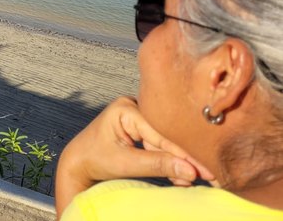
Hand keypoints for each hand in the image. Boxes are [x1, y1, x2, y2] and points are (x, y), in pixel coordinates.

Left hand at [55, 96, 214, 216]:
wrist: (78, 163)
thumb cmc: (95, 160)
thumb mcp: (126, 164)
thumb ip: (158, 165)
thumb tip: (191, 171)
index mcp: (126, 108)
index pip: (161, 134)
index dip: (184, 154)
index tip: (205, 171)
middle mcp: (133, 106)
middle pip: (166, 135)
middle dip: (184, 157)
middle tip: (208, 176)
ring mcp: (136, 115)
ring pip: (164, 141)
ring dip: (177, 161)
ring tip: (193, 180)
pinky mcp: (139, 127)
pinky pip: (158, 143)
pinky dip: (167, 159)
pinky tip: (181, 175)